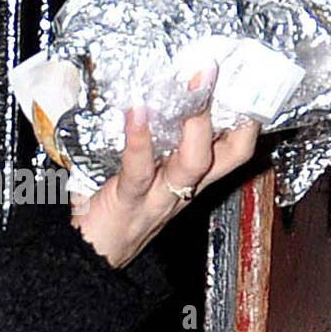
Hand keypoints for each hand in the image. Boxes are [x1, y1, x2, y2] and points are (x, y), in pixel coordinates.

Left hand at [69, 62, 261, 268]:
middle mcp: (183, 189)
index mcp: (188, 180)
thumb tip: (140, 93)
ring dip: (194, 123)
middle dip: (226, 111)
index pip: (232, 149)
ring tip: (191, 85)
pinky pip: (139, 169)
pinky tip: (136, 111)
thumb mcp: (139, 175)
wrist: (87, 260)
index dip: (244, 118)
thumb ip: (146, 141)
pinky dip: (138, 139)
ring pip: (194, 162)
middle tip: (215, 71)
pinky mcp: (129, 201)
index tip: (240, 78)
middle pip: (227, 154)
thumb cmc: (111, 211)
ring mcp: (160, 197)